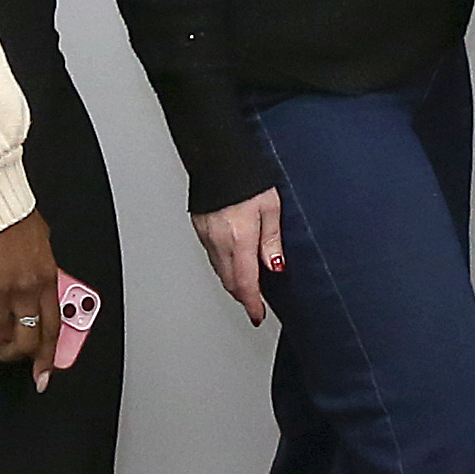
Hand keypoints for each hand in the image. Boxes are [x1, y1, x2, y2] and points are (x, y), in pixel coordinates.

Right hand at [195, 185, 285, 325]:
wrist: (218, 158)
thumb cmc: (247, 177)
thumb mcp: (271, 208)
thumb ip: (272, 241)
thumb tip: (275, 266)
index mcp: (240, 239)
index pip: (246, 283)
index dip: (252, 304)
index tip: (257, 315)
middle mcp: (220, 241)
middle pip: (230, 281)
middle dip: (243, 296)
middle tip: (255, 304)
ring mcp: (207, 236)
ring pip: (219, 270)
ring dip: (233, 282)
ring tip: (247, 286)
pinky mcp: (200, 228)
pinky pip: (212, 256)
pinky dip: (223, 265)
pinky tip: (233, 262)